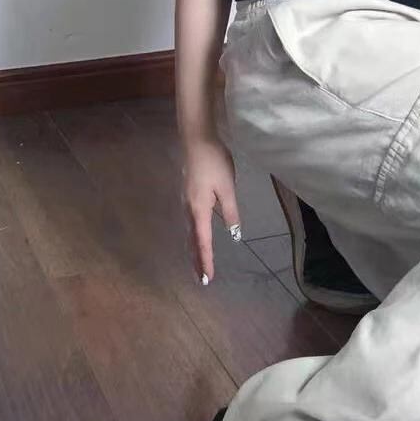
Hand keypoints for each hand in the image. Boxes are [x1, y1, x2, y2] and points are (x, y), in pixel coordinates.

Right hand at [181, 136, 241, 283]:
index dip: (206, 260)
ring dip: (194, 250)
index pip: (203, 241)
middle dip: (196, 260)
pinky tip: (198, 238)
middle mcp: (189, 209)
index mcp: (199, 209)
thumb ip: (230, 211)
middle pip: (192, 240)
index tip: (207, 278)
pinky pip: (190, 222)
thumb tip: (233, 234)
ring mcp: (186, 202)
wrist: (196, 140)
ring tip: (198, 265)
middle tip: (200, 280)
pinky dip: (194, 236)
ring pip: (190, 232)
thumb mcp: (228, 188)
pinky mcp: (188, 195)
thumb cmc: (214, 162)